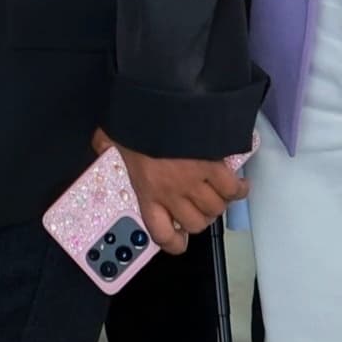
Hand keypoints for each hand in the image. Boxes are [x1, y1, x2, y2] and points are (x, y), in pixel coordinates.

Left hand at [100, 129, 244, 254]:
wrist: (159, 99)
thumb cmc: (136, 119)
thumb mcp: (112, 136)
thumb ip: (106, 145)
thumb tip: (101, 144)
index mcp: (146, 190)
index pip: (161, 232)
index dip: (173, 242)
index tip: (179, 240)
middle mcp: (171, 193)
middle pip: (195, 223)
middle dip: (200, 219)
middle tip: (200, 208)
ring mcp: (194, 181)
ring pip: (215, 209)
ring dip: (218, 205)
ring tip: (219, 195)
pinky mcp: (213, 166)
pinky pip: (232, 189)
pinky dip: (239, 190)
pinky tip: (240, 185)